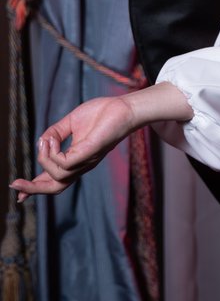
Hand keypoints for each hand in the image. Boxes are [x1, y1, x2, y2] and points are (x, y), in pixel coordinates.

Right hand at [10, 96, 137, 201]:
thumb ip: (54, 132)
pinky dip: (53, 154)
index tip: (18, 194)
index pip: (54, 179)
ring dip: (43, 159)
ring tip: (46, 140)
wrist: (123, 106)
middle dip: (33, 189)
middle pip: (55, 187)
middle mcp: (81, 164)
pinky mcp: (90, 153)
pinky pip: (65, 164)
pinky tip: (52, 140)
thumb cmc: (101, 113)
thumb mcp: (71, 122)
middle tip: (15, 185)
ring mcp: (86, 161)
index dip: (35, 187)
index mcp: (76, 159)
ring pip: (57, 176)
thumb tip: (41, 142)